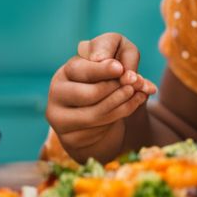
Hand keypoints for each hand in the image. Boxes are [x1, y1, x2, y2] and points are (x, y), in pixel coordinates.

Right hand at [46, 32, 157, 159]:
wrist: (101, 111)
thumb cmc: (109, 78)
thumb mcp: (115, 60)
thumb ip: (120, 58)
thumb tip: (126, 73)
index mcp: (67, 71)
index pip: (81, 70)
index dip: (102, 69)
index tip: (120, 68)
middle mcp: (57, 93)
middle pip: (88, 95)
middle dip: (115, 89)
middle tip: (133, 85)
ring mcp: (59, 118)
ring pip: (94, 115)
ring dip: (121, 104)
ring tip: (139, 94)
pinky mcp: (68, 138)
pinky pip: (97, 131)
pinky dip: (118, 119)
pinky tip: (130, 107)